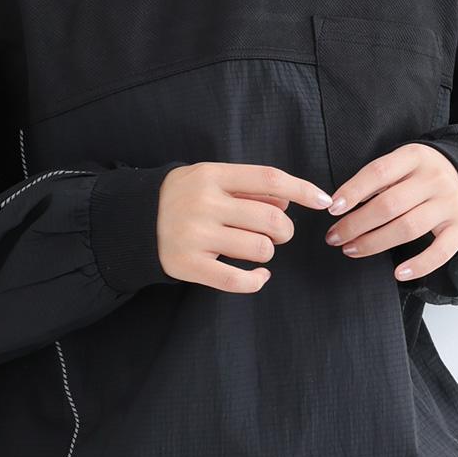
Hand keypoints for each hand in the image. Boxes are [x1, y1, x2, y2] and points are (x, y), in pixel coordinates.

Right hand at [157, 162, 333, 292]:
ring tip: (255, 249)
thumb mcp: (211, 179)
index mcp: (211, 175)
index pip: (269, 179)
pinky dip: (256, 280)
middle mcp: (204, 204)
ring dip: (267, 253)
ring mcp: (195, 236)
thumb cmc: (183, 197)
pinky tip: (258, 276)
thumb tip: (289, 201)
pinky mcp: (189, 265)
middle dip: (285, 230)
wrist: (133, 221)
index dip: (303, 190)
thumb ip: (248, 187)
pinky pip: (237, 279)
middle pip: (272, 220)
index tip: (324, 200)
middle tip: (278, 233)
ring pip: (260, 249)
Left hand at [321, 143, 457, 280]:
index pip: (378, 172)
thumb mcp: (402, 163)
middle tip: (335, 237)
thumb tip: (341, 206)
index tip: (332, 209)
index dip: (353, 191)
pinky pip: (440, 252)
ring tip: (351, 250)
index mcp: (415, 157)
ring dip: (374, 243)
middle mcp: (434, 179)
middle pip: (389, 205)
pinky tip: (397, 273)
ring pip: (408, 227)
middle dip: (356, 224)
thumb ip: (378, 180)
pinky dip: (419, 265)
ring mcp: (450, 203)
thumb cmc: (421, 174)